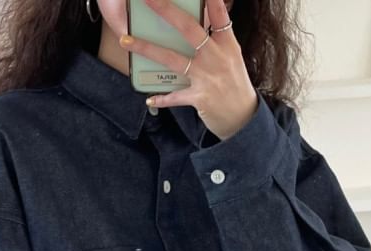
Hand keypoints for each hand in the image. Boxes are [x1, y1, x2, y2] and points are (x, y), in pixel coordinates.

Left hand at [118, 0, 257, 141]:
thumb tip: (202, 23)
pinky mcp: (199, 98)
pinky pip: (175, 97)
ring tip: (126, 41)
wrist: (244, 118)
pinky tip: (149, 98)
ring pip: (172, 59)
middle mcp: (216, 57)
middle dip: (166, 11)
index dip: (211, 0)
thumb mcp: (232, 58)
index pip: (219, 15)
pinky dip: (162, 99)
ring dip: (147, 49)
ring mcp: (207, 77)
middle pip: (188, 29)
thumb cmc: (235, 85)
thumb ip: (217, 40)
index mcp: (227, 45)